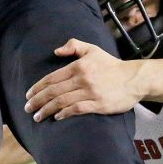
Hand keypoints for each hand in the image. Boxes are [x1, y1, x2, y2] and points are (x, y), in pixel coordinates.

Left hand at [24, 38, 141, 120]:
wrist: (134, 79)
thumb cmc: (111, 65)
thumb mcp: (93, 50)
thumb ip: (74, 46)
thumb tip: (56, 52)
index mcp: (79, 66)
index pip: (52, 78)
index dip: (38, 87)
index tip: (28, 95)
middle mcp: (82, 79)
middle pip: (54, 91)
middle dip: (38, 101)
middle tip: (28, 108)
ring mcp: (90, 92)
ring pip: (62, 102)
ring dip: (47, 110)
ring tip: (37, 117)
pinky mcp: (98, 105)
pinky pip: (77, 109)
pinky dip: (65, 113)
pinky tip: (57, 117)